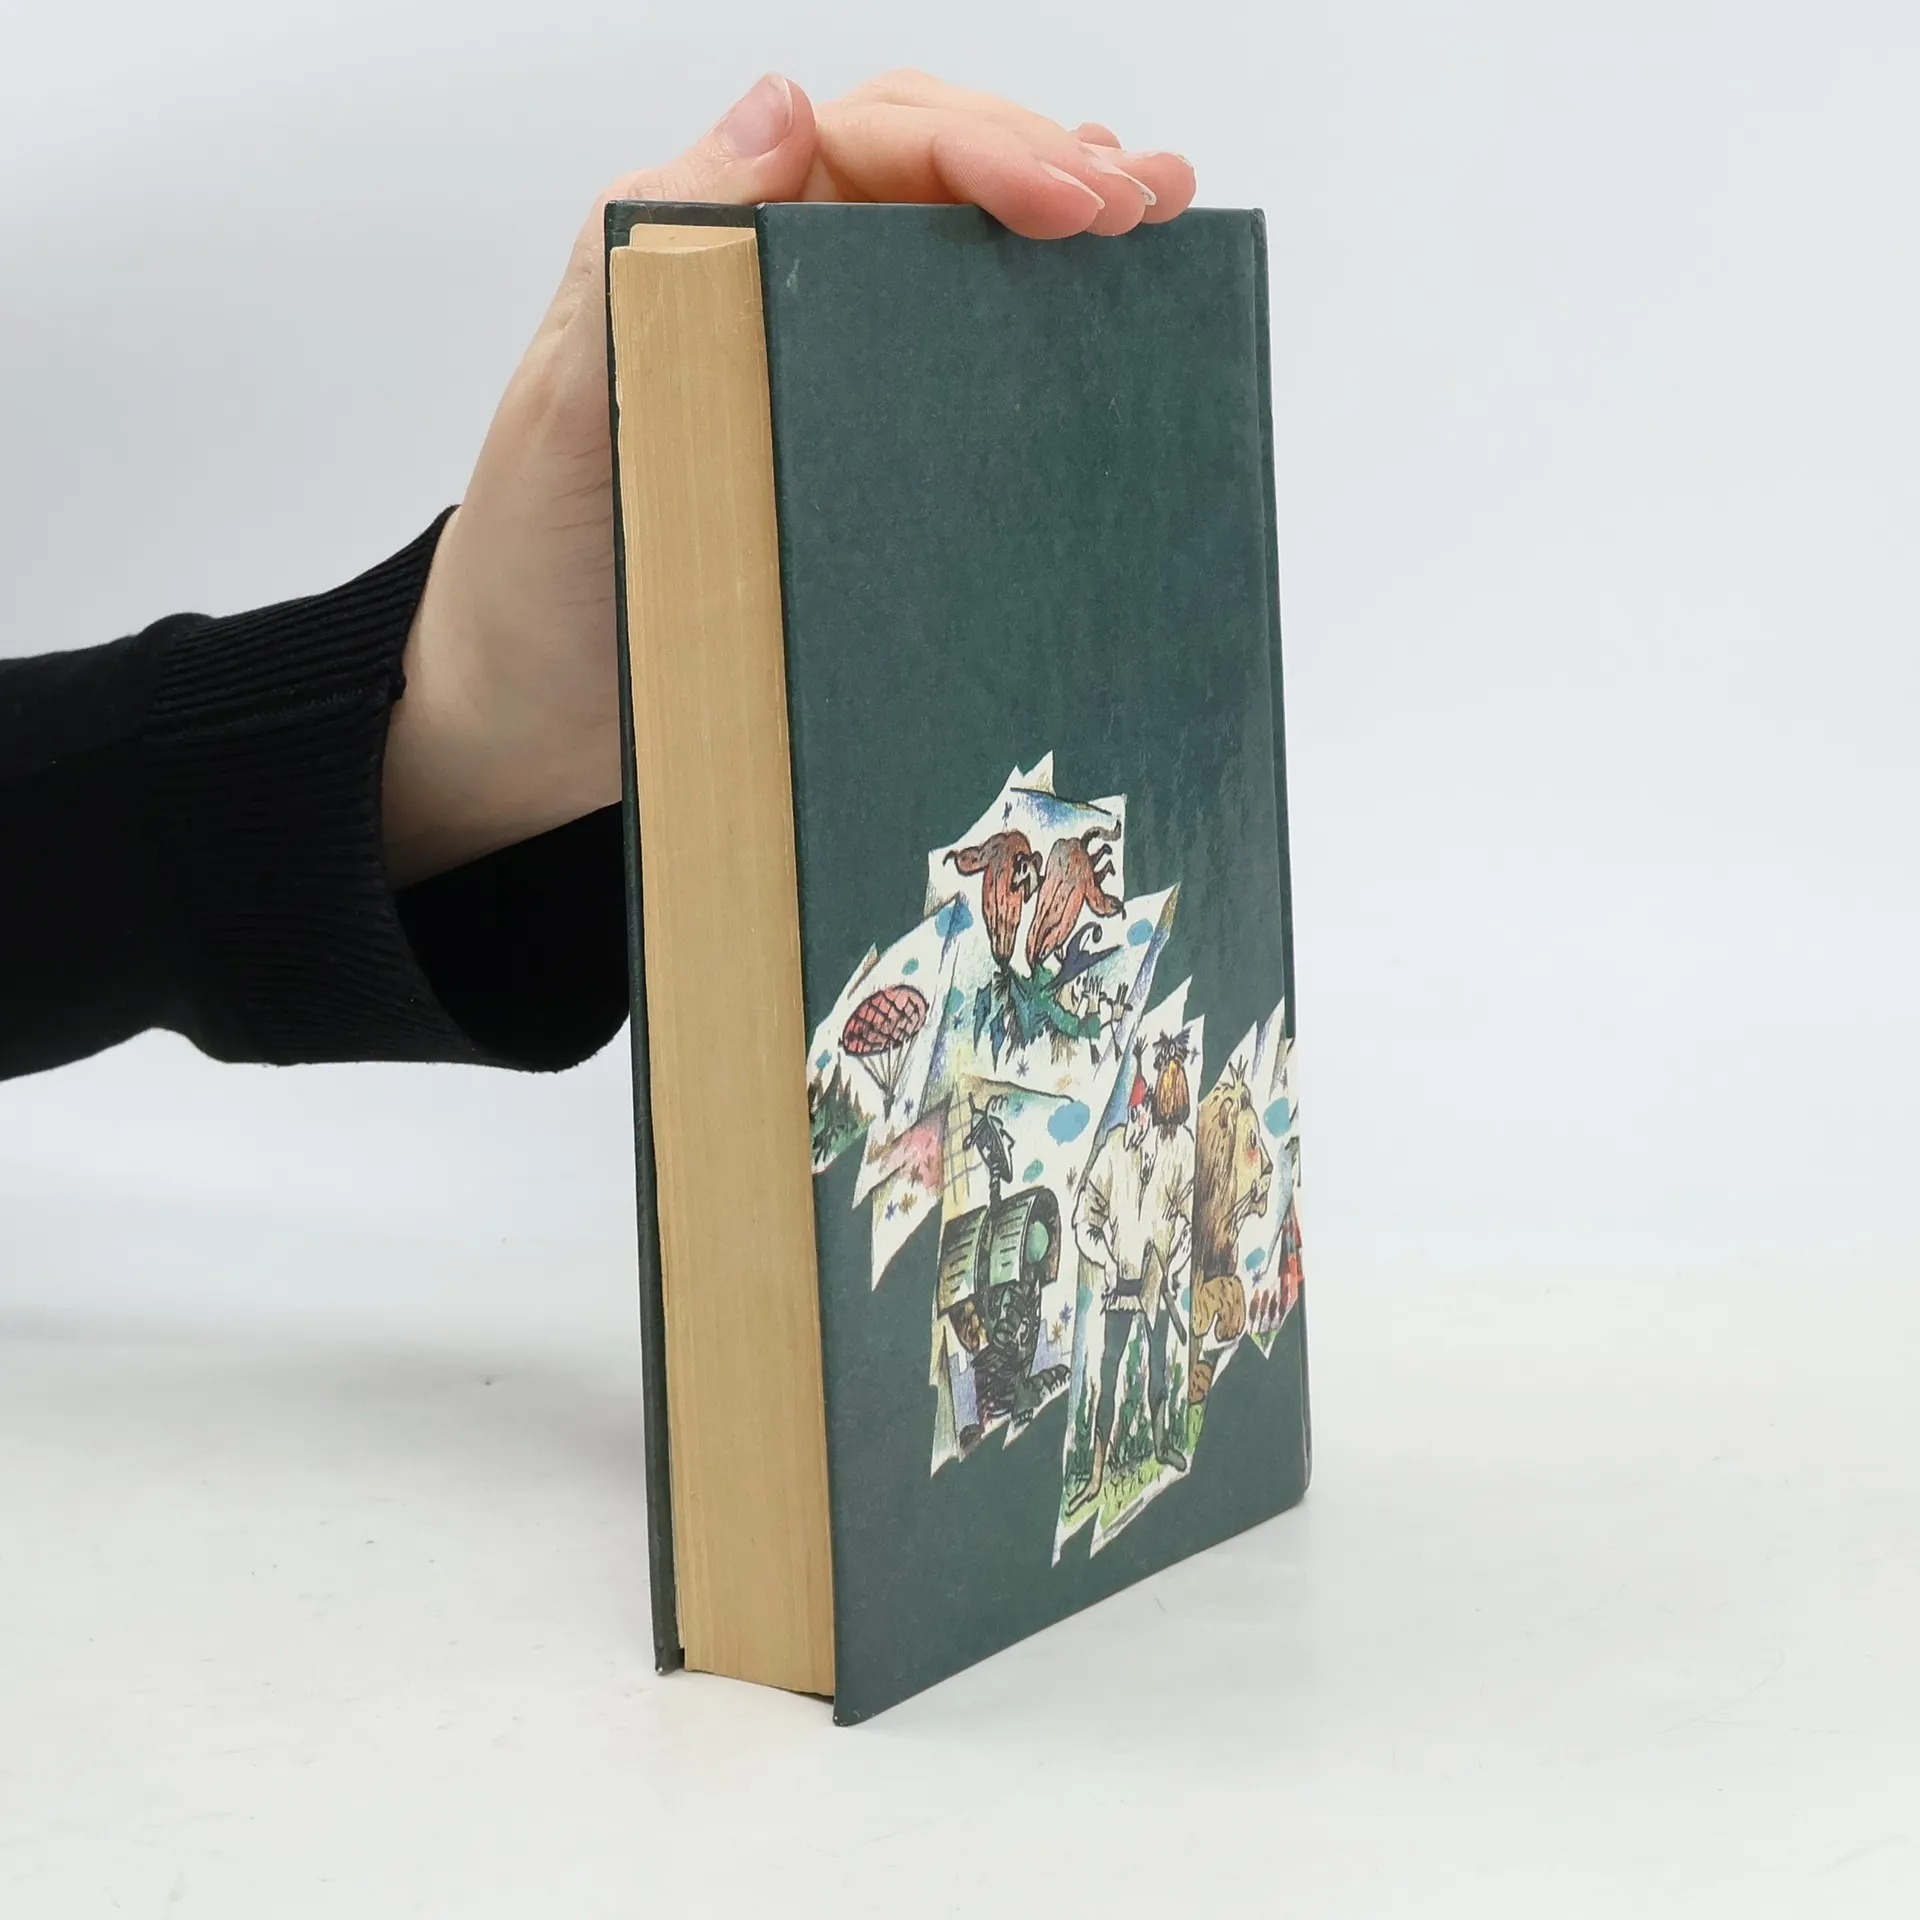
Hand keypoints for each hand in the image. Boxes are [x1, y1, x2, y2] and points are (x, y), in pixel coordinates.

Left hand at [381, 71, 1195, 885]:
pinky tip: (1103, 318)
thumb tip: (781, 106)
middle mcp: (776, 287)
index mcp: (710, 243)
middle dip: (1047, 166)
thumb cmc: (536, 568)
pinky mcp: (855, 459)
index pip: (869, 145)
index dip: (985, 151)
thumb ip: (651, 258)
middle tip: (1146, 204)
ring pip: (957, 261)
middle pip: (932, 178)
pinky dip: (1035, 336)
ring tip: (1160, 218)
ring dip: (1061, 227)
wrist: (535, 713)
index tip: (1078, 201)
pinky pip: (956, 375)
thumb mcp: (571, 405)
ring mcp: (823, 372)